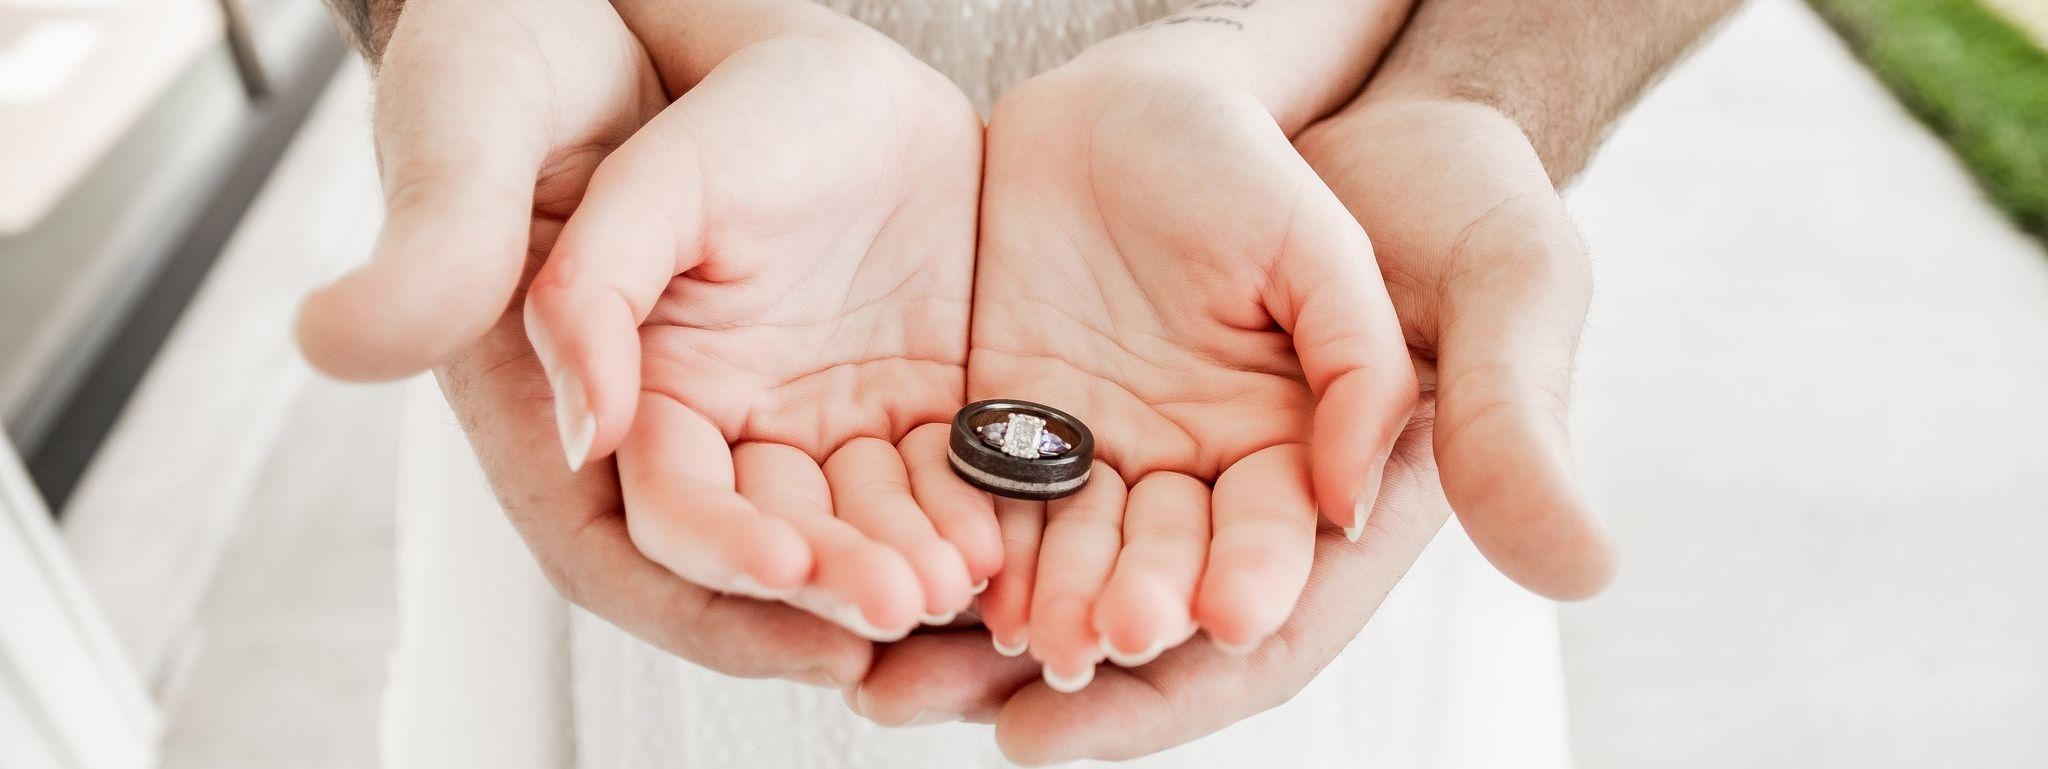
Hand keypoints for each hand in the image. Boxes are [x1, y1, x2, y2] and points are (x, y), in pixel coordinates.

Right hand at [521, 2, 997, 637]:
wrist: (687, 22)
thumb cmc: (549, 76)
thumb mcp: (530, 152)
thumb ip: (547, 282)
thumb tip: (585, 434)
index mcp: (603, 406)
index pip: (644, 535)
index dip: (714, 562)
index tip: (784, 569)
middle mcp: (706, 430)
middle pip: (769, 553)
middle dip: (834, 589)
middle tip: (903, 603)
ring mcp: (802, 411)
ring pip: (859, 523)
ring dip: (908, 562)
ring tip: (973, 580)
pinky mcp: (888, 381)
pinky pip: (931, 465)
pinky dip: (964, 502)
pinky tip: (1012, 526)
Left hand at [848, 94, 1614, 764]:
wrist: (1337, 103)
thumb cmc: (1453, 198)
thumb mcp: (1505, 285)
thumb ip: (1513, 419)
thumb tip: (1572, 569)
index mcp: (1335, 511)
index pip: (1274, 618)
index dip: (1217, 649)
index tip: (1166, 648)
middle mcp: (1224, 506)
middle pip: (1146, 611)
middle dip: (1087, 648)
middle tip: (1021, 682)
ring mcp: (1134, 457)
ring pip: (1050, 566)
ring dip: (982, 628)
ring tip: (900, 673)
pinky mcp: (1052, 402)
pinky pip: (988, 485)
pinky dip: (939, 532)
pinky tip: (876, 561)